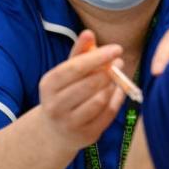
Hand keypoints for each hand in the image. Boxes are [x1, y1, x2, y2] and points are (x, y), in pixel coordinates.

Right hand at [39, 29, 126, 151]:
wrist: (54, 131)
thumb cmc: (63, 93)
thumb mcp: (65, 73)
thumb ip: (78, 53)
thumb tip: (89, 33)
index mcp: (48, 85)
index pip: (76, 68)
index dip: (98, 57)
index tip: (117, 48)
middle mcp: (56, 106)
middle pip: (89, 84)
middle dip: (108, 70)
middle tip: (119, 61)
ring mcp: (70, 123)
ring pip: (100, 100)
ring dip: (112, 85)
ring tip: (116, 76)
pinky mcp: (86, 135)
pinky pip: (108, 114)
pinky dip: (117, 99)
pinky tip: (118, 89)